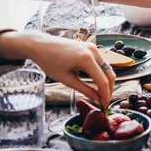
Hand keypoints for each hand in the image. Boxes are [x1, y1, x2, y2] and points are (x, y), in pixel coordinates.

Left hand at [0, 32, 115, 107]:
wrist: (41, 45)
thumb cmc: (49, 61)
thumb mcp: (67, 79)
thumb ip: (85, 90)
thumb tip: (97, 100)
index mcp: (86, 58)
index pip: (102, 81)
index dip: (105, 95)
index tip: (105, 106)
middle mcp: (93, 51)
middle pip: (109, 74)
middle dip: (109, 89)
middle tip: (105, 101)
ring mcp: (93, 47)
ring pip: (107, 68)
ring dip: (106, 81)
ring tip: (102, 94)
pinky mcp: (91, 47)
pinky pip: (101, 63)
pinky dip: (102, 74)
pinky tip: (97, 83)